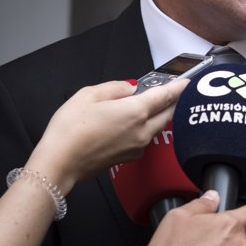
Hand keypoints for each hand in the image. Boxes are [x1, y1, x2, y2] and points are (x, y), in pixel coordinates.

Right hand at [29, 78, 186, 191]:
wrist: (60, 163)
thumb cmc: (70, 130)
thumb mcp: (89, 95)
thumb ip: (114, 88)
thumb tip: (128, 88)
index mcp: (135, 112)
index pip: (165, 96)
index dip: (177, 87)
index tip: (185, 82)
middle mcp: (141, 131)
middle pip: (167, 114)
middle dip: (173, 102)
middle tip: (173, 92)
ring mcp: (137, 147)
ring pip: (157, 127)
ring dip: (160, 115)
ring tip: (153, 104)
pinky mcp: (128, 158)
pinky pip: (145, 139)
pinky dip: (146, 128)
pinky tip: (135, 122)